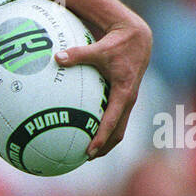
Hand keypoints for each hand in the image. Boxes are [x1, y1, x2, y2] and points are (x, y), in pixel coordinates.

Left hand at [55, 11, 151, 159]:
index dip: (101, 137)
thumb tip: (57, 58)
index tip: (89, 150)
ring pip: (119, 128)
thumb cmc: (118, 44)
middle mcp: (128, 100)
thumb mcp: (98, 49)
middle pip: (118, 132)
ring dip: (106, 142)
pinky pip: (117, 119)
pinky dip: (106, 129)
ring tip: (87, 153)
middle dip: (103, 147)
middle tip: (85, 158)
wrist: (138, 38)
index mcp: (124, 92)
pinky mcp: (125, 98)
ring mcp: (128, 100)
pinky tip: (89, 131)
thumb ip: (78, 54)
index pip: (111, 121)